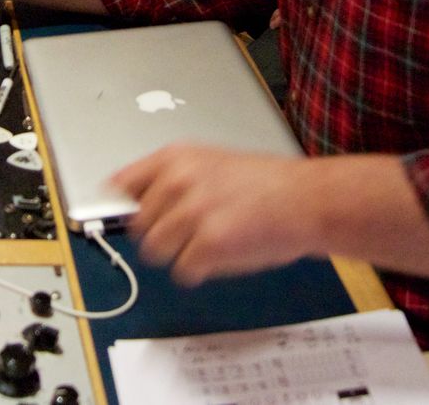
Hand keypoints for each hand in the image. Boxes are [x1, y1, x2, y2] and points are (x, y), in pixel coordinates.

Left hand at [112, 144, 316, 286]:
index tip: (121, 217)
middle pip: (136, 225)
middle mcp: (177, 180)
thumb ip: (170, 177)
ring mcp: (191, 212)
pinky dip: (199, 271)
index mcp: (175, 157)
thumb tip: (129, 196)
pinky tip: (222, 254)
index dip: (121, 206)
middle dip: (159, 234)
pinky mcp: (207, 244)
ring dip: (178, 254)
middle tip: (190, 232)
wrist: (308, 200)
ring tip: (207, 242)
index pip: (120, 184)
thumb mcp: (210, 162)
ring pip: (154, 251)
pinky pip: (182, 271)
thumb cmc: (267, 184)